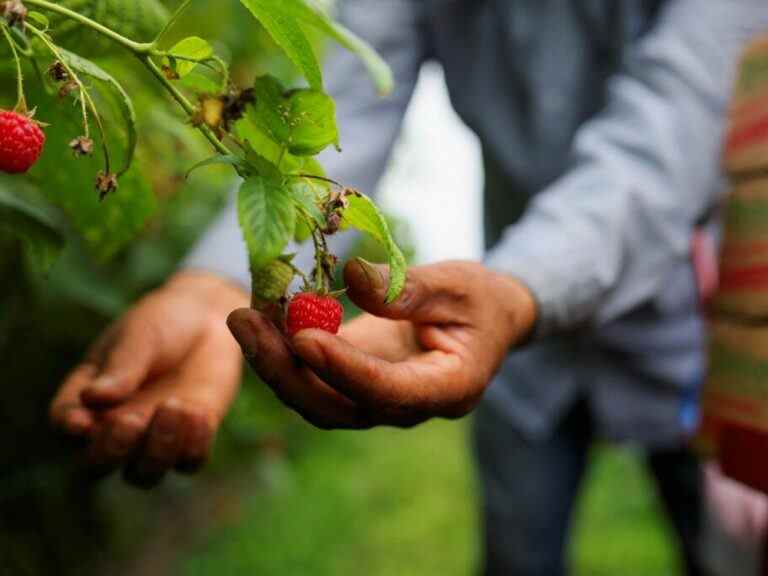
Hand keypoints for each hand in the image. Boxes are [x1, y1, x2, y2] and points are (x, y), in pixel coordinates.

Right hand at [50, 272, 247, 486]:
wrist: (210, 321)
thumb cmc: (163, 324)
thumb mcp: (140, 337)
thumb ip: (122, 367)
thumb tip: (92, 397)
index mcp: (87, 398)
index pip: (64, 422)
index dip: (69, 428)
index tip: (81, 421)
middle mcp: (114, 428)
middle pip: (96, 466)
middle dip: (110, 451)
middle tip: (128, 421)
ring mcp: (153, 439)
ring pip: (143, 474)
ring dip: (157, 450)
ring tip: (174, 406)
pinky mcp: (192, 440)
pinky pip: (189, 462)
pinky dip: (193, 447)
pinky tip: (199, 413)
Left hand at [227, 260, 536, 428]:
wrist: (485, 318)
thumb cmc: (480, 299)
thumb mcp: (457, 284)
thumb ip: (408, 288)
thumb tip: (349, 276)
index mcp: (446, 389)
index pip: (388, 390)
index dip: (344, 368)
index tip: (303, 335)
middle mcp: (406, 406)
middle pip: (337, 408)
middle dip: (286, 371)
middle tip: (246, 323)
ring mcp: (376, 399)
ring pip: (316, 400)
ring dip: (275, 363)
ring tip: (242, 318)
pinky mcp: (355, 381)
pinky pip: (314, 379)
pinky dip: (284, 352)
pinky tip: (260, 317)